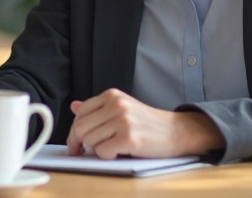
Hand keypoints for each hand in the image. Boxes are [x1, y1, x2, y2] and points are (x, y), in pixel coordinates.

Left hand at [66, 89, 223, 158]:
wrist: (177, 131)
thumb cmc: (148, 122)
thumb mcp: (122, 108)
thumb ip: (98, 108)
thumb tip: (74, 106)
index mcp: (112, 95)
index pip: (80, 113)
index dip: (74, 131)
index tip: (76, 142)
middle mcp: (116, 105)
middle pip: (81, 128)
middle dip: (80, 143)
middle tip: (84, 151)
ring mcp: (123, 121)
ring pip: (90, 141)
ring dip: (97, 150)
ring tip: (112, 147)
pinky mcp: (129, 138)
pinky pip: (103, 152)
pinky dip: (108, 156)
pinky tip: (119, 152)